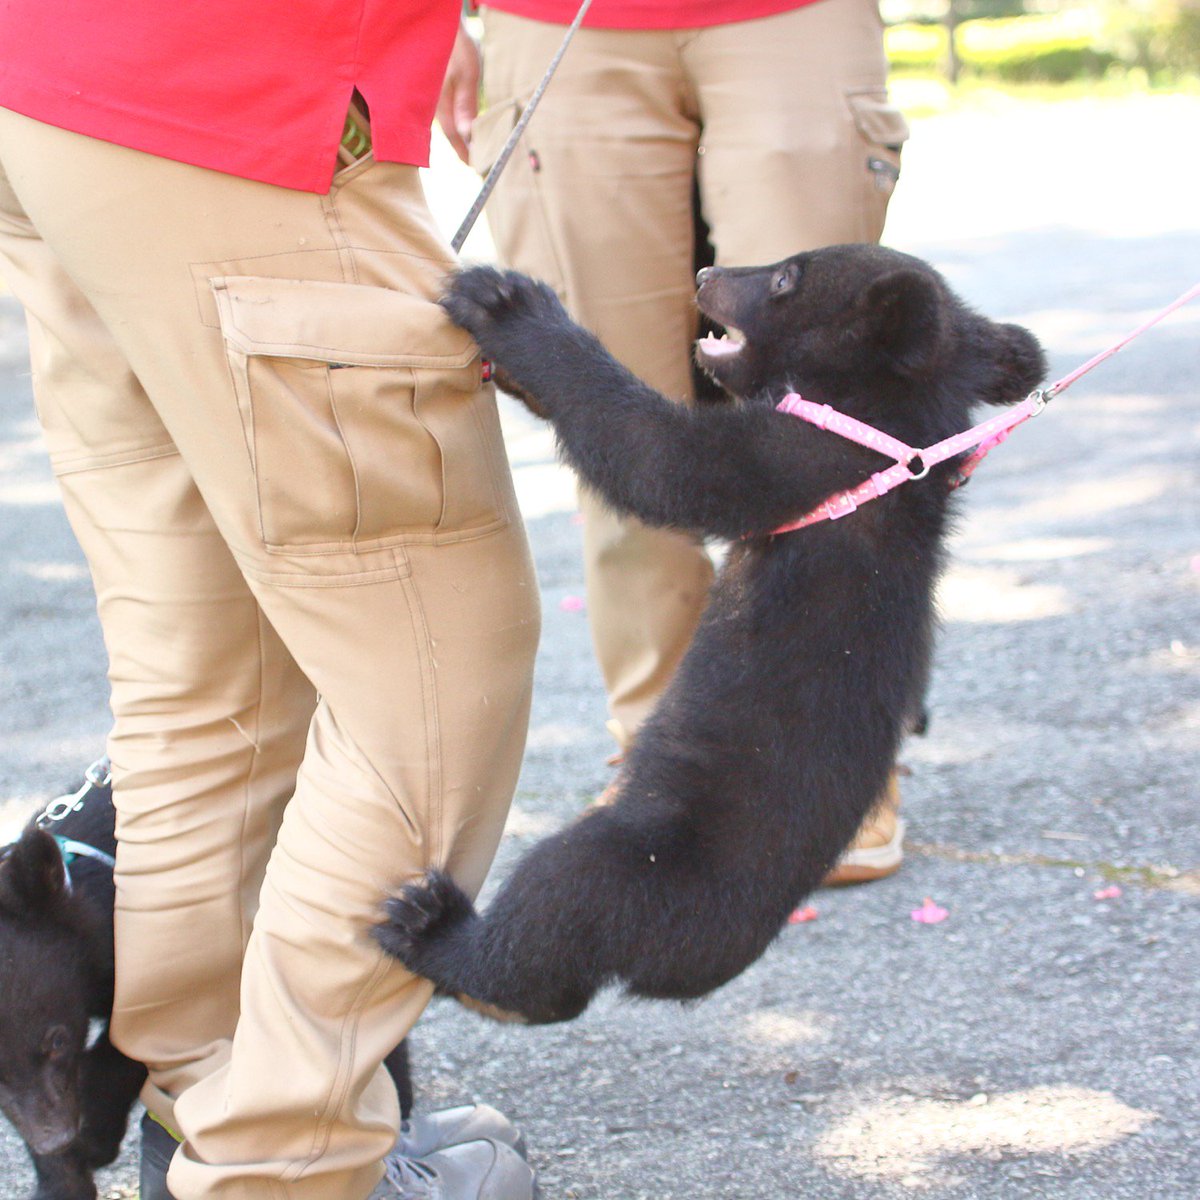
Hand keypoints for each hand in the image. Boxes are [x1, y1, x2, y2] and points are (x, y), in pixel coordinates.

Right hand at [436, 18, 480, 163]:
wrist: (437, 26)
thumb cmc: (454, 46)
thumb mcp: (467, 74)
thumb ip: (466, 105)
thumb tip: (469, 135)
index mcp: (438, 102)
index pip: (453, 136)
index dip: (465, 152)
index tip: (475, 166)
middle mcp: (431, 104)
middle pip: (448, 133)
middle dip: (461, 149)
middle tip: (476, 164)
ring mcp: (430, 99)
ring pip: (446, 124)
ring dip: (459, 137)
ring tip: (472, 150)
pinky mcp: (433, 92)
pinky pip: (444, 114)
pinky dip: (454, 124)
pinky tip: (462, 129)